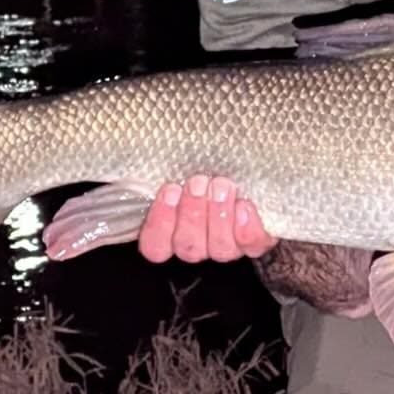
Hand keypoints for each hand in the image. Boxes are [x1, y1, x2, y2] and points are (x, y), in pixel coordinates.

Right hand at [137, 175, 277, 263]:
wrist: (251, 167)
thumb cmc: (208, 162)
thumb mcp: (183, 162)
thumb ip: (166, 166)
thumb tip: (137, 145)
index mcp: (172, 231)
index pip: (155, 246)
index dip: (160, 224)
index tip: (169, 190)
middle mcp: (198, 244)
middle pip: (188, 247)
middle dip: (193, 213)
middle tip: (199, 182)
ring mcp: (227, 245)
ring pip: (218, 248)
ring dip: (218, 215)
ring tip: (222, 185)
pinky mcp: (257, 241)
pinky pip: (252, 244)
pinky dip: (247, 226)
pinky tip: (245, 204)